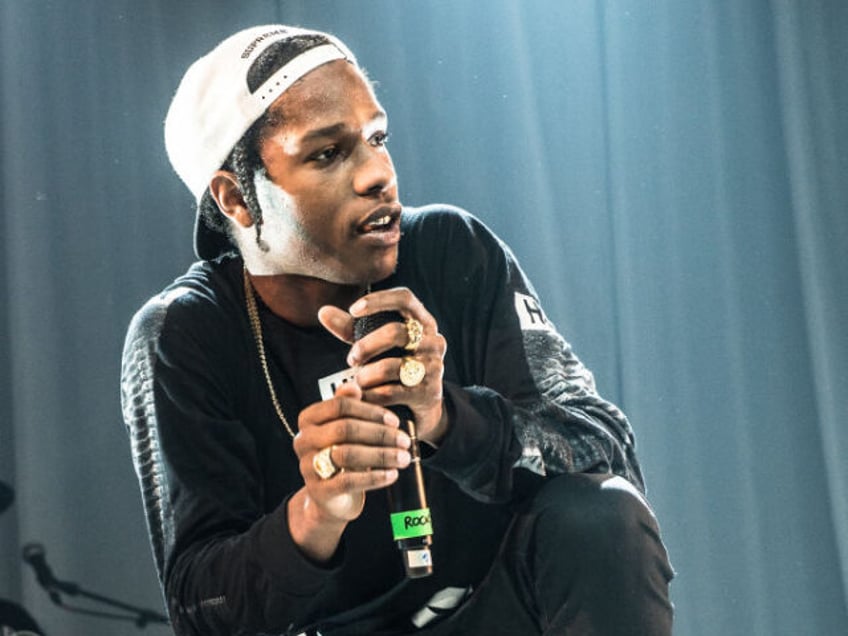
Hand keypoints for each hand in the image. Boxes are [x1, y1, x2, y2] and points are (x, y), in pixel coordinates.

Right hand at [292, 381, 410, 524]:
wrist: (331, 497)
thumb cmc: (342, 454)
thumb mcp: (345, 428)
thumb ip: (349, 405)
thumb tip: (355, 384)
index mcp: (309, 418)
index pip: (340, 405)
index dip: (371, 411)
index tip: (395, 421)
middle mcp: (303, 439)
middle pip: (345, 428)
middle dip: (380, 434)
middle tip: (404, 441)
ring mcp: (308, 466)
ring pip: (347, 454)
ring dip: (381, 455)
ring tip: (403, 458)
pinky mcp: (319, 490)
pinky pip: (349, 481)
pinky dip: (375, 477)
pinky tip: (392, 474)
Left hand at [318, 287, 448, 444]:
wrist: (422, 403)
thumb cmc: (395, 363)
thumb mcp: (374, 343)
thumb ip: (350, 328)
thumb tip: (323, 312)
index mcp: (422, 321)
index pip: (405, 298)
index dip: (379, 300)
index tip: (353, 310)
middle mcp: (433, 340)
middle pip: (395, 333)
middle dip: (366, 346)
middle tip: (351, 359)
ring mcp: (434, 366)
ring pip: (390, 366)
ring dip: (366, 375)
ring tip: (357, 381)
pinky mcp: (429, 392)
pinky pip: (391, 392)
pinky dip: (371, 394)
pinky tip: (363, 396)